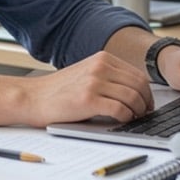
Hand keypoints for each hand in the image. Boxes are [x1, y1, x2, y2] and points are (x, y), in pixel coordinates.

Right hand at [20, 51, 153, 125]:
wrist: (32, 98)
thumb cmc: (57, 91)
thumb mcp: (86, 74)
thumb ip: (107, 77)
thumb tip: (134, 93)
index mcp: (102, 59)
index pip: (137, 75)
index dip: (147, 92)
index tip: (146, 103)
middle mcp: (100, 67)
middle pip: (139, 85)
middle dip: (145, 102)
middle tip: (144, 114)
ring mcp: (94, 82)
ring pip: (132, 97)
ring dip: (137, 111)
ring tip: (133, 118)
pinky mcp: (88, 99)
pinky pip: (120, 109)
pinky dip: (126, 117)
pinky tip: (122, 120)